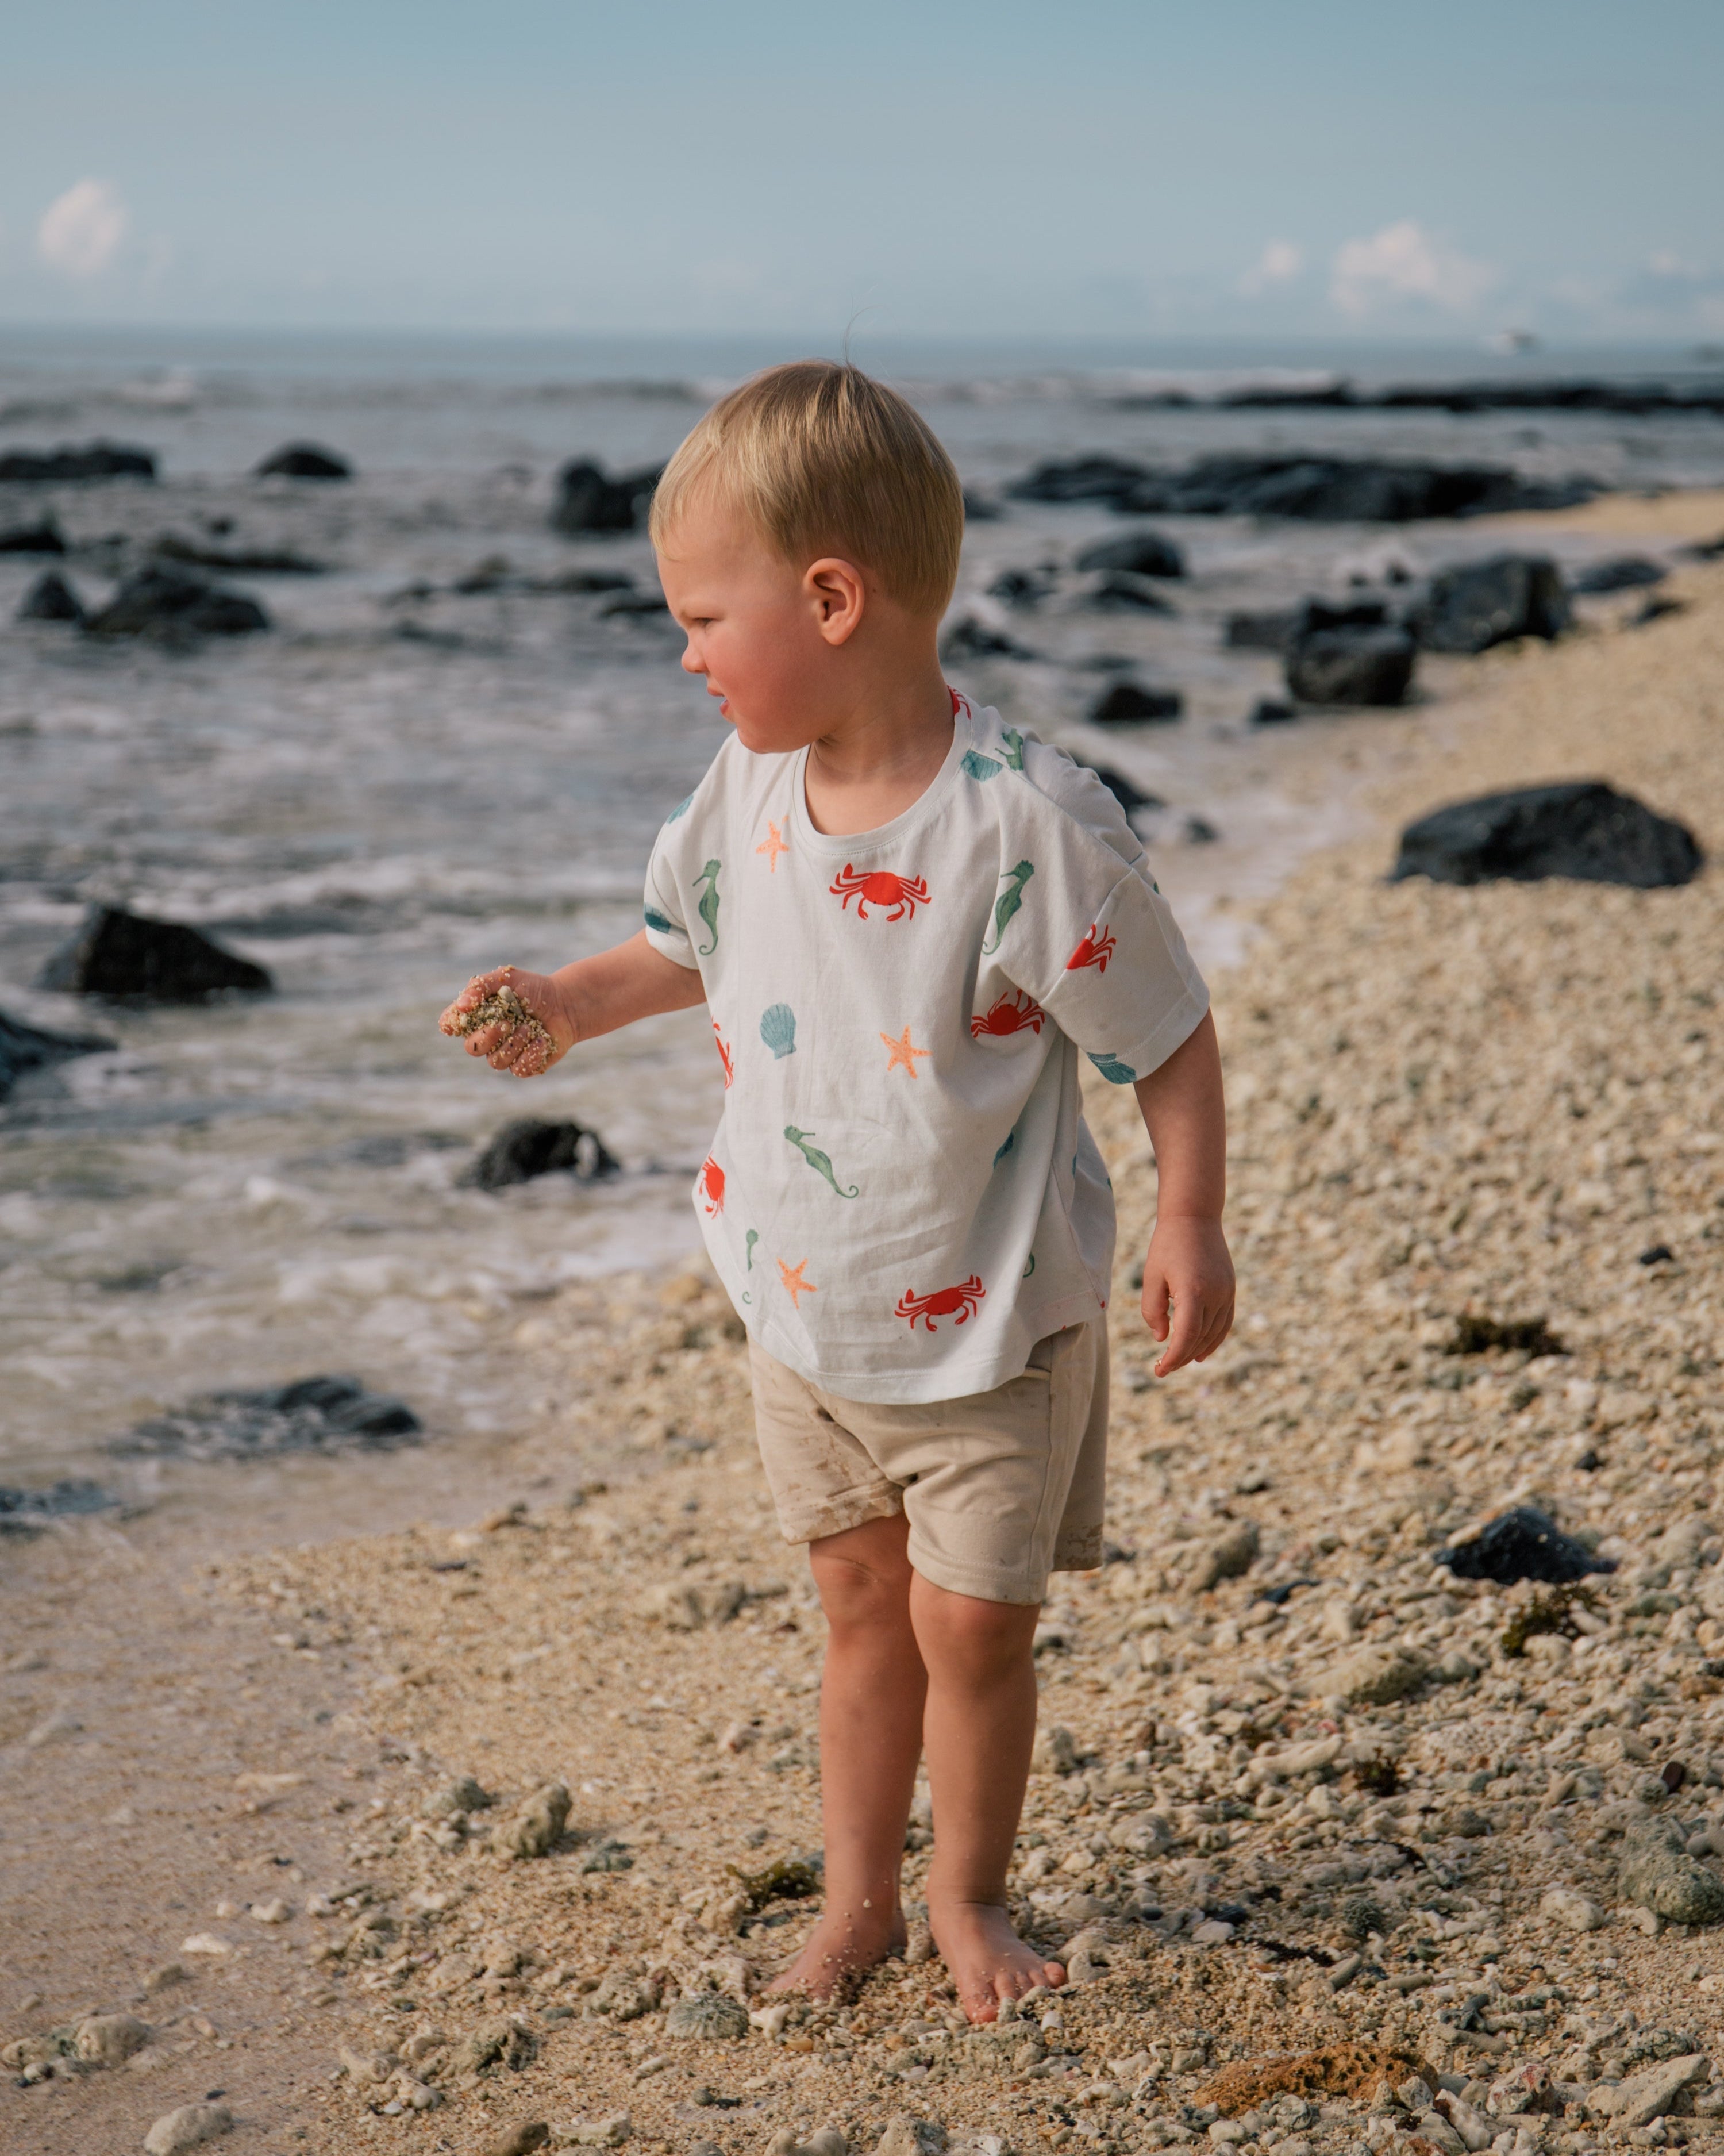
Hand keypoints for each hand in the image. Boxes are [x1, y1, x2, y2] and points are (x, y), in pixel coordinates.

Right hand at [438, 966, 573, 1076]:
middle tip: (507, 1022)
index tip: (459, 1021)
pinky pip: (518, 1069)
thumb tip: (461, 1006)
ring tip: (530, 1027)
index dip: (450, 1024)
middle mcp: (487, 1037)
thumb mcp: (507, 978)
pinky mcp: (524, 1065)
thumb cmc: (533, 989)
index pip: (451, 1024)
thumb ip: (481, 987)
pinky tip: (541, 1040)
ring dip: (514, 1043)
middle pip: (472, 1048)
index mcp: (477, 1016)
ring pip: (496, 1061)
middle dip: (488, 1036)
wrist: (565, 1003)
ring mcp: (505, 1053)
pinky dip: (531, 1054)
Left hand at [1139, 1214, 1234, 1376]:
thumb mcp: (1151, 1276)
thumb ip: (1152, 1311)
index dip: (1172, 1359)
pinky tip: (1200, 1352)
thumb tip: (1162, 1340)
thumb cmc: (1167, 1245)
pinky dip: (1214, 1340)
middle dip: (1180, 1358)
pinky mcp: (1230, 1290)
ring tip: (1178, 1362)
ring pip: (1213, 1334)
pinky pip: (1224, 1323)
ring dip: (1196, 1351)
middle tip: (1162, 1369)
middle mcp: (1215, 1295)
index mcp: (1193, 1291)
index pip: (1185, 1337)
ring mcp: (1226, 1293)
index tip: (1159, 1371)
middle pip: (1199, 1339)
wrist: (1195, 1217)